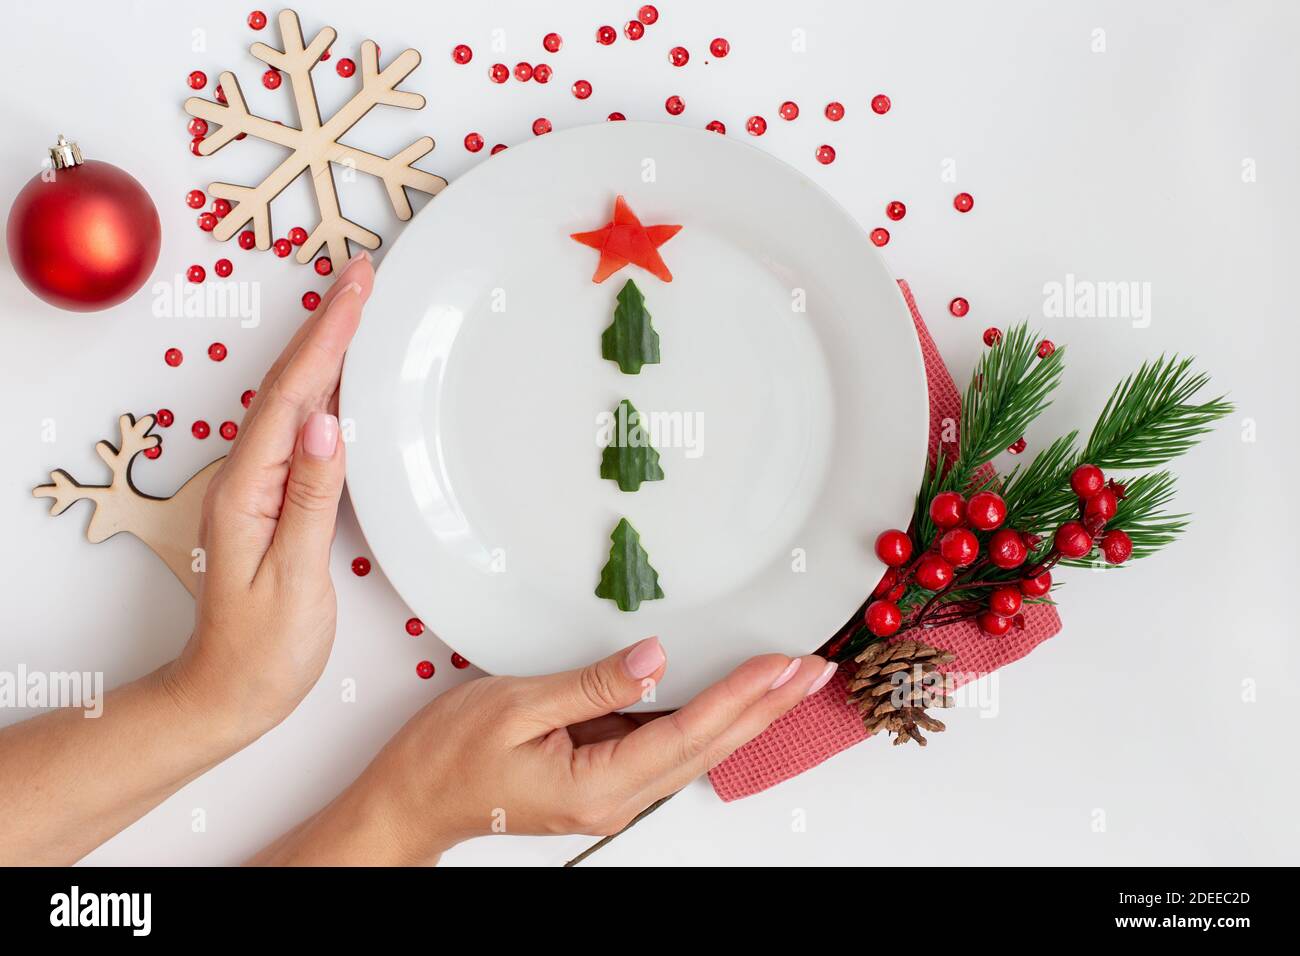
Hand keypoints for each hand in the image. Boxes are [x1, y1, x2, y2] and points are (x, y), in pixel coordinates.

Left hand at [166, 253, 374, 739]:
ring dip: (326, 347)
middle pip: (290, 383)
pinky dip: (326, 388)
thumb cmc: (263, 649)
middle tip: (364, 273)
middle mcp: (245, 475)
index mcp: (247, 488)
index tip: (358, 287)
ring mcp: (258, 485)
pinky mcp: (274, 497)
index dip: (327, 336)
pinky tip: (345, 377)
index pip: (292, 395)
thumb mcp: (292, 577)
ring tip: (358, 305)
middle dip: (328, 323)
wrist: (229, 691)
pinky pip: (301, 428)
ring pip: (294, 399)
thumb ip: (308, 498)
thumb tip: (327, 425)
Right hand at [253, 639, 836, 863]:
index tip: (780, 662)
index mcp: (599, 784)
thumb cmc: (448, 758)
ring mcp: (612, 792)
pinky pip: (667, 745)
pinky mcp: (602, 777)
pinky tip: (729, 698)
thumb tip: (654, 660)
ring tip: (789, 679)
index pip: (689, 732)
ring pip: (696, 748)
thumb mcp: (516, 705)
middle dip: (767, 707)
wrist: (411, 802)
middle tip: (814, 670)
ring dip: (745, 712)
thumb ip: (591, 685)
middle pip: (709, 747)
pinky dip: (706, 718)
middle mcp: (617, 797)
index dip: (741, 695)